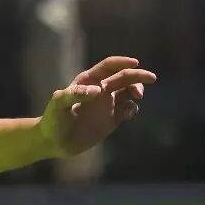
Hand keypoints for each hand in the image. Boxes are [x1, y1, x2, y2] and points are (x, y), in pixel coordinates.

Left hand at [39, 56, 156, 157]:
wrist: (53, 142)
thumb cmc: (53, 119)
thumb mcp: (59, 104)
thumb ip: (75, 93)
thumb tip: (98, 90)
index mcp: (89, 80)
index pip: (109, 66)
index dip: (122, 62)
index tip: (135, 63)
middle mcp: (100, 89)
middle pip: (123, 77)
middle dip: (137, 76)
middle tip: (151, 78)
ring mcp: (107, 104)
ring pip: (128, 91)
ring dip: (137, 90)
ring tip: (138, 97)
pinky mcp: (112, 120)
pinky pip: (127, 110)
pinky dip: (133, 108)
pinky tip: (129, 113)